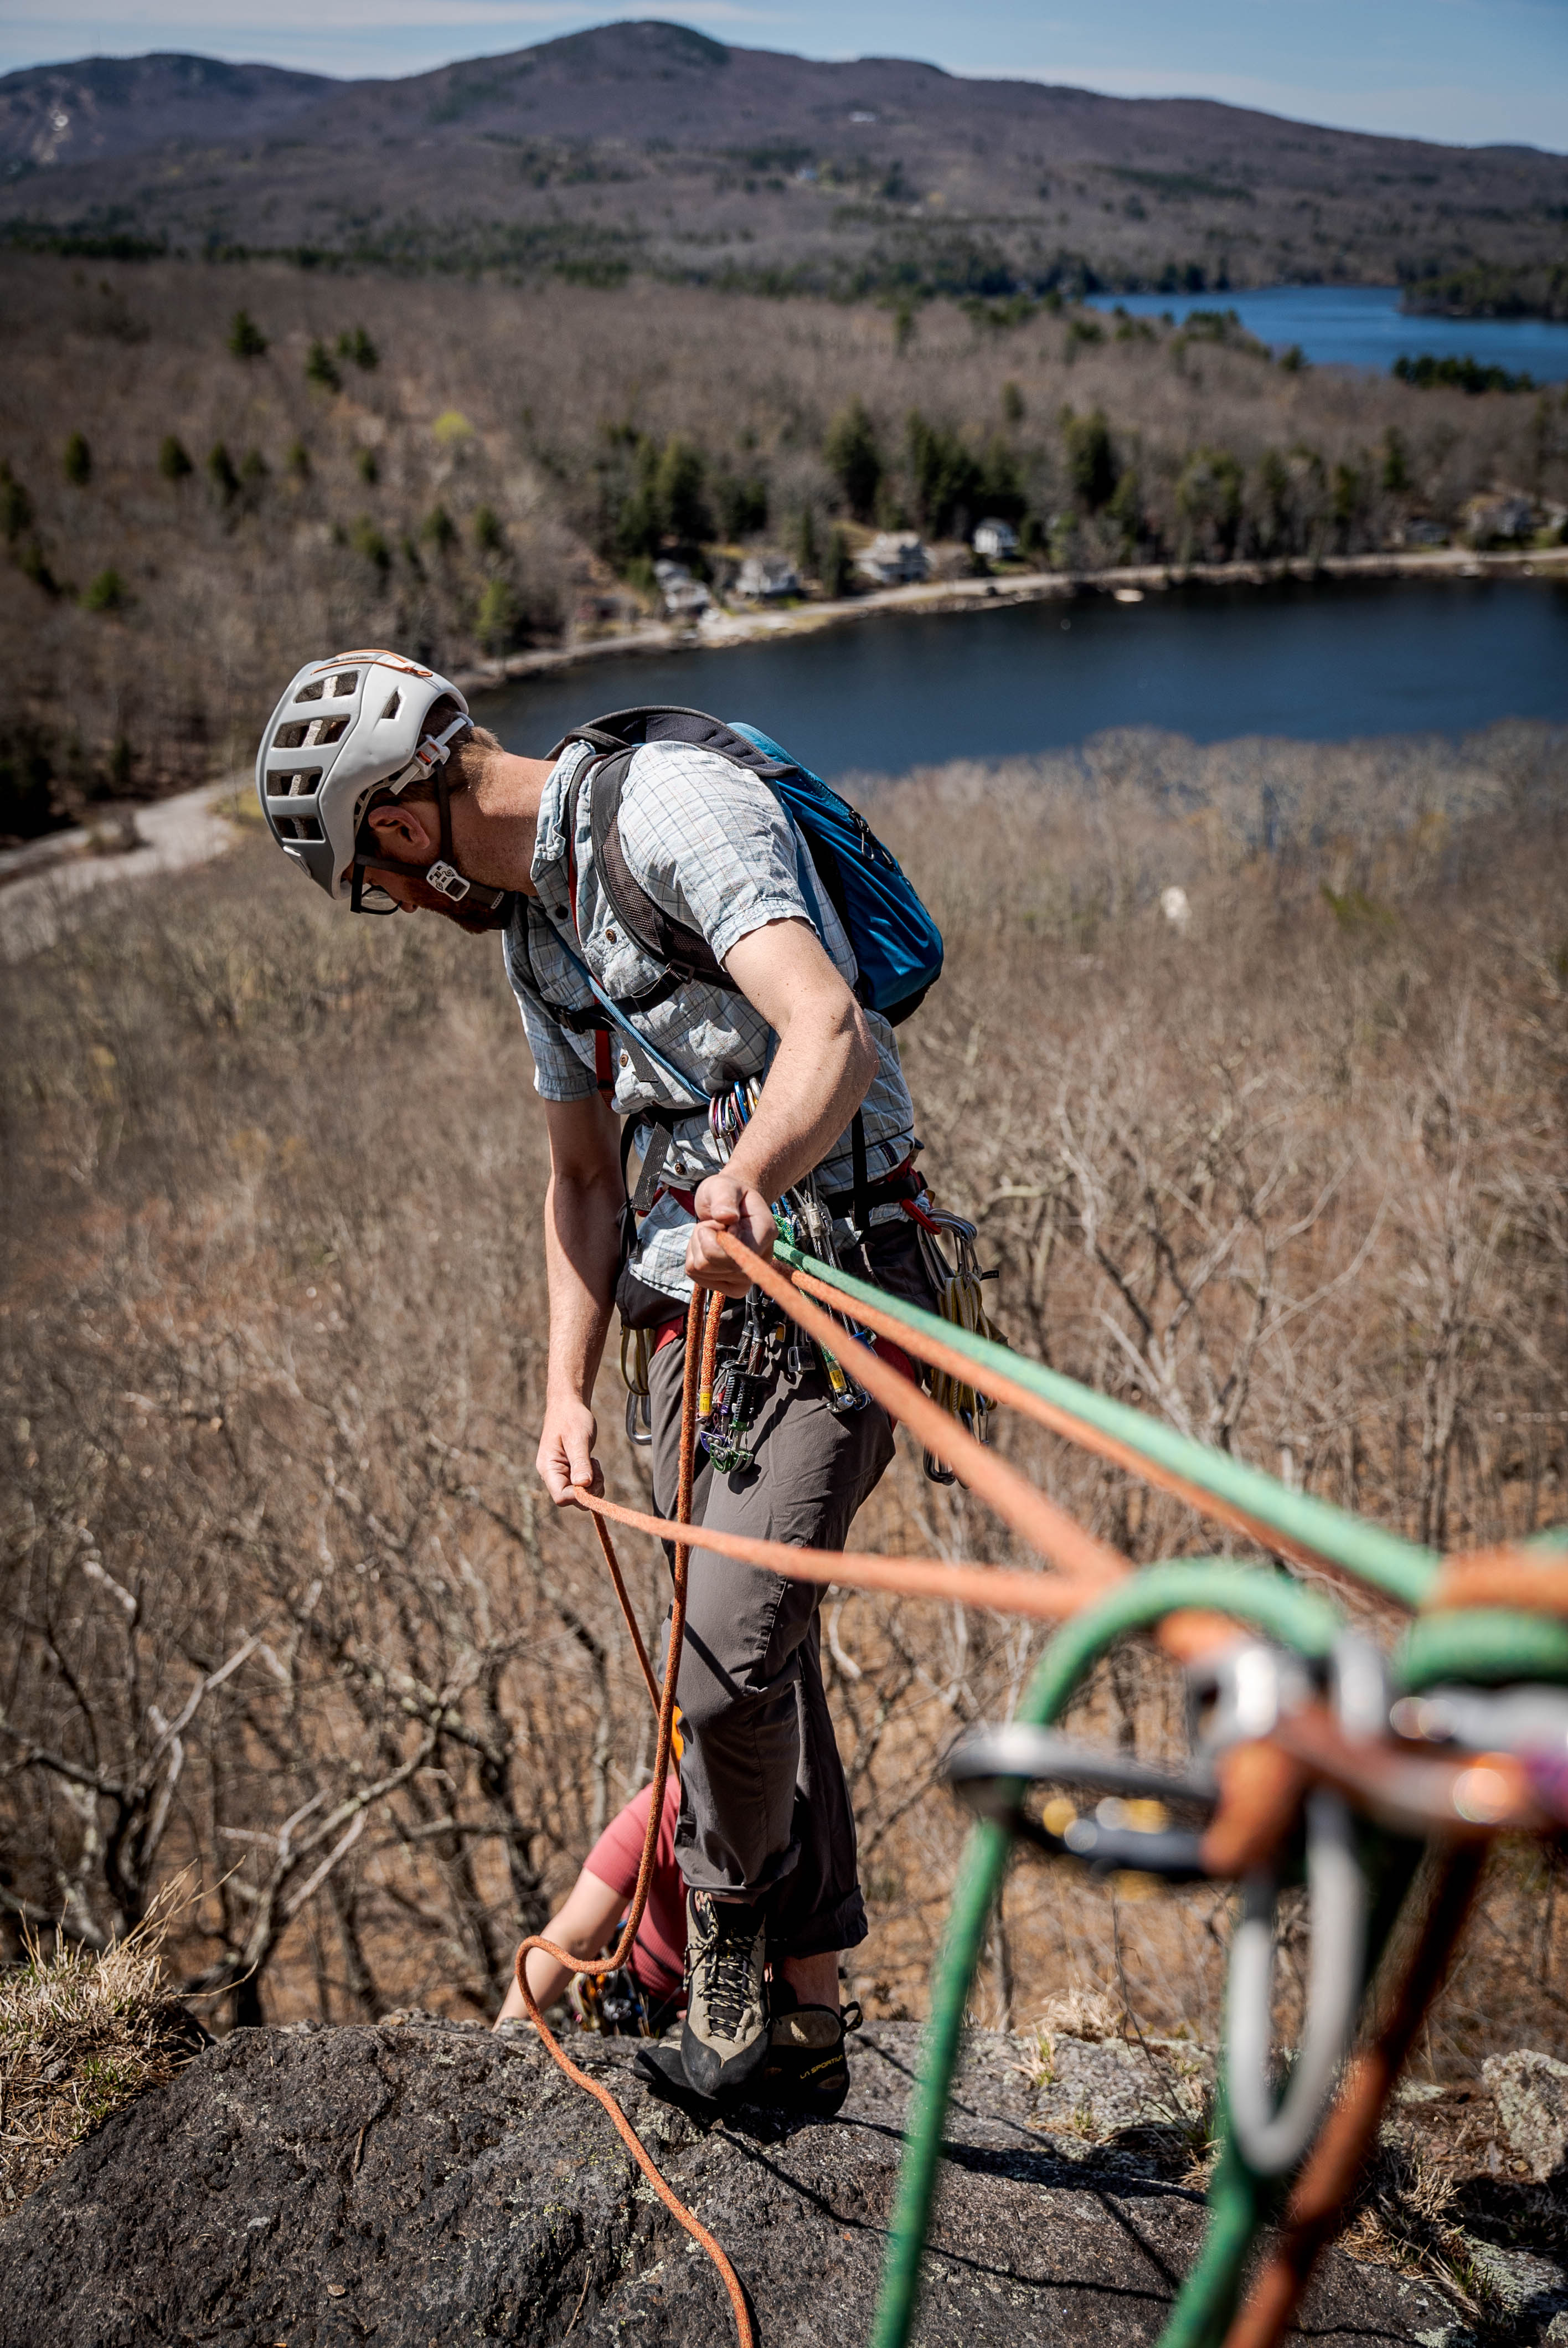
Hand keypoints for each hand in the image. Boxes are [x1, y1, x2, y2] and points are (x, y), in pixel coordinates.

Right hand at [537, 1394, 601, 1503]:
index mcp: (548, 1468)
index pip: (561, 1497)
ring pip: (580, 1494)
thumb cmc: (571, 1418)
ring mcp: (561, 1474)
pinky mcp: (570, 1472)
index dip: (579, 1495)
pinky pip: (583, 1486)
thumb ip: (580, 1462)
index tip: (592, 1480)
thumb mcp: (578, 1439)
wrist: (569, 1405)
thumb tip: (583, 1485)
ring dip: (593, 1483)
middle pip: (571, 1499)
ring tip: (593, 1461)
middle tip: (596, 1465)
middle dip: (589, 1489)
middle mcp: (552, 1475)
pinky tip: (592, 1462)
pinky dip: (593, 1479)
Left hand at [687, 1173, 775, 1296]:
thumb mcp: (723, 1186)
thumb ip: (725, 1198)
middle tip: (714, 1223)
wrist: (730, 1208)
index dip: (716, 1239)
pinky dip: (694, 1257)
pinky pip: (697, 1277)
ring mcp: (746, 1277)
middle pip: (713, 1264)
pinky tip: (707, 1245)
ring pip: (702, 1269)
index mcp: (765, 1232)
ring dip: (697, 1246)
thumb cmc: (728, 1194)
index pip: (737, 1254)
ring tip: (711, 1232)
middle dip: (703, 1238)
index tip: (717, 1220)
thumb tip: (726, 1216)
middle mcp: (760, 1259)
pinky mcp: (731, 1286)